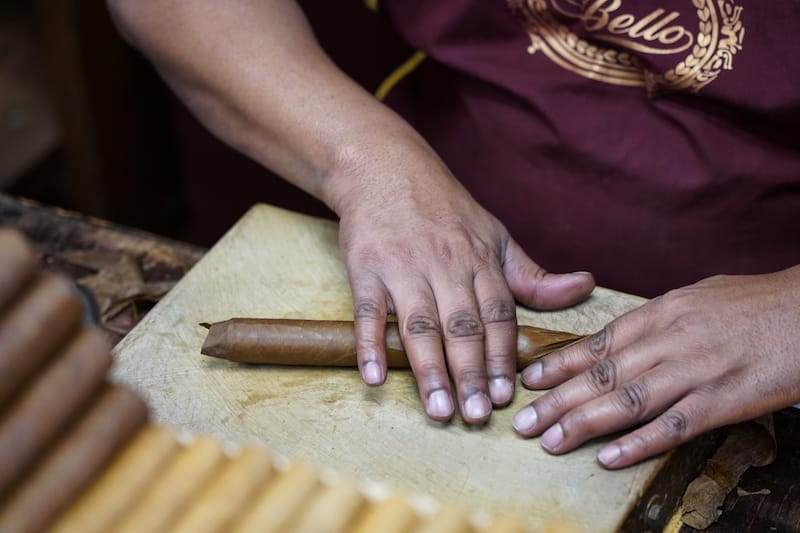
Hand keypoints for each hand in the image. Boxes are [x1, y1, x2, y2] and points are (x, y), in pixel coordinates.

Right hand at [329, 146, 593, 423]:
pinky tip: (374, 377)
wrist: (386, 169)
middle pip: (462, 326)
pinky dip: (369, 343)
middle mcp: (445, 266)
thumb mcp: (496, 234)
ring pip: (420, 324)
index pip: (497, 315)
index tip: (507, 396)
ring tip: (438, 409)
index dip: (502, 357)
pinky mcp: (366, 268)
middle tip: (477, 416)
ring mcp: (403, 268)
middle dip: (471, 373)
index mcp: (480, 260)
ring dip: (430, 369)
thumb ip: (532, 274)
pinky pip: (368, 310)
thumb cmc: (444, 209)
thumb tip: (584, 287)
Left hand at [512, 266, 799, 467]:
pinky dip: (640, 443)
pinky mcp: (725, 400)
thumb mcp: (698, 297)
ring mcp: (697, 371)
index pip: (599, 342)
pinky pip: (675, 426)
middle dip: (558, 400)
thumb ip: (658, 318)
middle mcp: (671, 340)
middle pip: (603, 374)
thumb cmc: (755, 303)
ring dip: (584, 424)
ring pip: (628, 400)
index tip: (529, 381)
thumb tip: (624, 335)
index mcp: (662, 313)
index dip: (560, 364)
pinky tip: (610, 457)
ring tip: (550, 441)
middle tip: (524, 421)